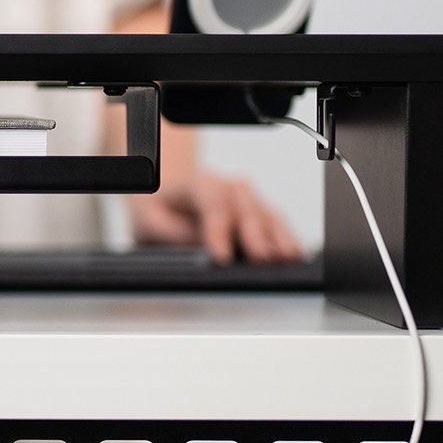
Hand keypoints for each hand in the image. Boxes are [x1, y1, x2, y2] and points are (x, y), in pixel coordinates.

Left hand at [128, 170, 303, 263]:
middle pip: (245, 206)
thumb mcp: (149, 223)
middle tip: (260, 259)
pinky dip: (286, 239)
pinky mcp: (260, 213)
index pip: (212, 201)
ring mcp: (247, 199)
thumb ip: (169, 233)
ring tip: (286, 258)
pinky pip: (277, 223)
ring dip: (277, 236)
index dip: (218, 229)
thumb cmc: (159, 214)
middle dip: (254, 234)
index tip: (220, 256)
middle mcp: (227, 186)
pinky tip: (294, 254)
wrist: (167, 206)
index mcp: (198, 183)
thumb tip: (195, 248)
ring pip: (266, 213)